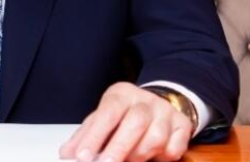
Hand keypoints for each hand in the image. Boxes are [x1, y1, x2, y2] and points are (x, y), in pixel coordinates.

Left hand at [59, 82, 192, 161]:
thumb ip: (85, 136)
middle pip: (135, 122)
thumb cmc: (124, 115)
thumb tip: (67, 154)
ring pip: (156, 137)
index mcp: (121, 94)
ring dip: (139, 156)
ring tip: (128, 161)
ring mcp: (166, 112)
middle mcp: (145, 100)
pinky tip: (152, 158)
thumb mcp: (102, 118)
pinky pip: (174, 147)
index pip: (107, 113)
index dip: (95, 136)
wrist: (158, 104)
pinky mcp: (182, 126)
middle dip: (119, 149)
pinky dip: (162, 157)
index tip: (83, 156)